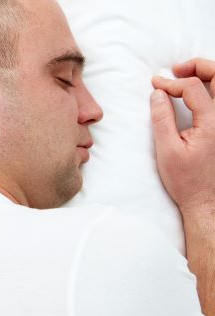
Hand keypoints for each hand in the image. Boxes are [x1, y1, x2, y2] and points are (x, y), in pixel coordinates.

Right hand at [151, 58, 214, 215]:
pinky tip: (199, 92)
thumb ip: (162, 119)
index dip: (171, 83)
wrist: (206, 200)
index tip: (155, 86)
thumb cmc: (187, 180)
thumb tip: (157, 94)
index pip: (193, 87)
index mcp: (212, 122)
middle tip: (177, 68)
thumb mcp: (167, 150)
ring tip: (187, 76)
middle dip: (198, 66)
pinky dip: (212, 90)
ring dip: (207, 75)